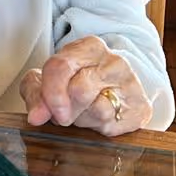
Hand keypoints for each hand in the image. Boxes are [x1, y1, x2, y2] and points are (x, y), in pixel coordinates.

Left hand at [20, 38, 151, 135]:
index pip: (61, 66)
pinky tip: (98, 120)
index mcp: (89, 47)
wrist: (120, 93)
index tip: (46, 111)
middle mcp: (113, 61)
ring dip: (81, 120)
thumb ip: (35, 92)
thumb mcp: (50, 80)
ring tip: (82, 113)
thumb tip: (36, 116)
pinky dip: (97, 129)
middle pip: (79, 90)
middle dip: (65, 110)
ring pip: (96, 110)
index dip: (50, 93)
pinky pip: (110, 125)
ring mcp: (130, 84)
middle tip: (64, 112)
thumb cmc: (79, 83)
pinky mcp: (141, 109)